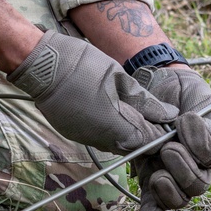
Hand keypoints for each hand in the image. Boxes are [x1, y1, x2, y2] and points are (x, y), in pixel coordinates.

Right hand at [8, 31, 179, 153]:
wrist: (41, 63)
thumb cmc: (82, 65)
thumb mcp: (119, 77)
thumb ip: (145, 100)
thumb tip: (168, 114)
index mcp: (114, 127)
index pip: (147, 141)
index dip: (159, 132)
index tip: (167, 120)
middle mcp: (99, 140)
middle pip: (131, 147)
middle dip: (144, 133)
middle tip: (152, 114)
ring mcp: (84, 138)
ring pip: (114, 144)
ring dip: (126, 132)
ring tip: (133, 111)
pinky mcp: (72, 133)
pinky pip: (98, 138)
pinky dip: (109, 129)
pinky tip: (111, 111)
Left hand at [131, 66, 210, 210]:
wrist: (154, 86)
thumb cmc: (181, 90)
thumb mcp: (198, 94)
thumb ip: (203, 113)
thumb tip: (191, 125)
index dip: (200, 146)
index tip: (184, 121)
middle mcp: (196, 164)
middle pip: (198, 185)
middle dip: (184, 171)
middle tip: (168, 148)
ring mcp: (172, 173)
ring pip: (179, 198)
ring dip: (169, 191)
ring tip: (158, 174)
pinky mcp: (150, 176)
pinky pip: (154, 201)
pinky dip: (151, 209)